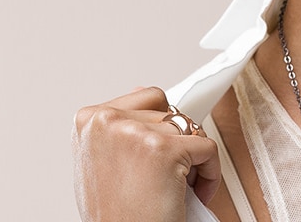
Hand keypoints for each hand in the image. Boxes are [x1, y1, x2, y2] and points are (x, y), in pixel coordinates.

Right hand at [73, 86, 220, 221]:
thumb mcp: (103, 161)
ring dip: (193, 158)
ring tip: (175, 187)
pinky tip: (193, 193)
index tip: (155, 156)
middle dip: (177, 143)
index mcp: (89, 119)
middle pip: (171, 111)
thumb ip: (119, 125)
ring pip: (190, 128)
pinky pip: (208, 147)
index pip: (149, 97)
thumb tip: (140, 91)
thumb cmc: (117, 213)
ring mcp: (135, 133)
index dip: (160, 129)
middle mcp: (107, 120)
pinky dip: (211, 172)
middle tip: (165, 177)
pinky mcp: (164, 150)